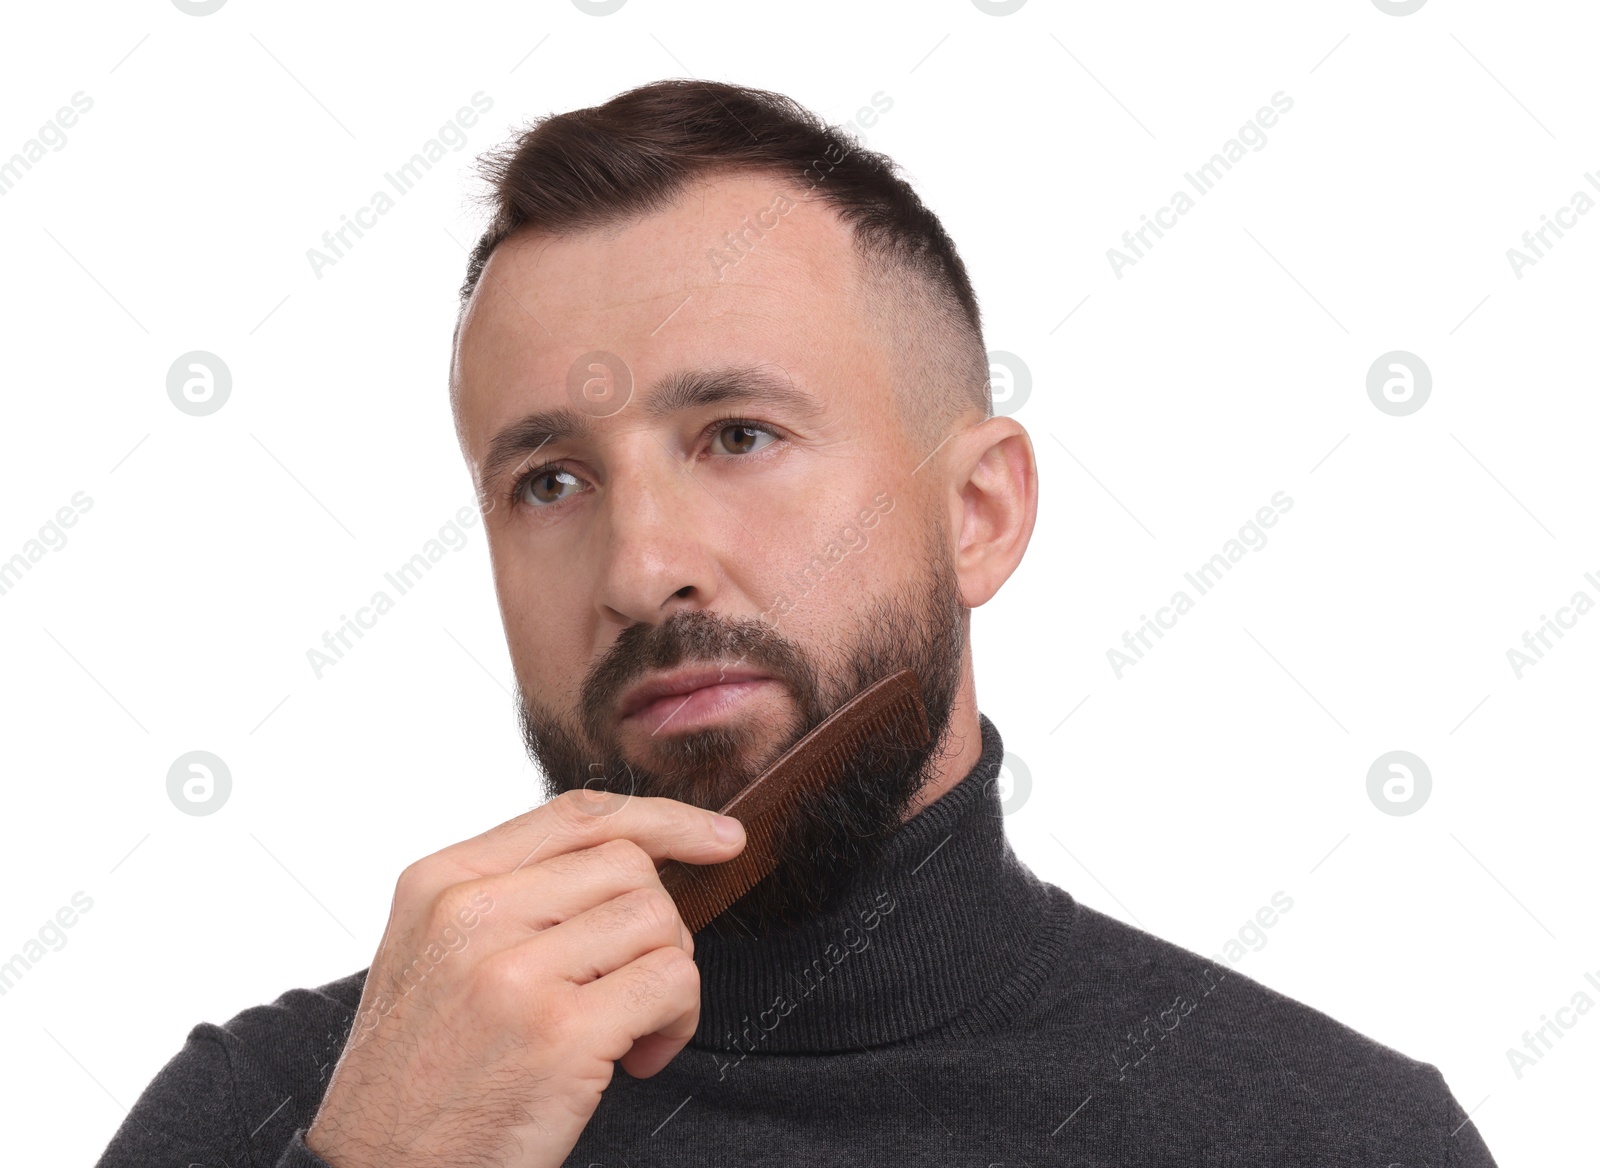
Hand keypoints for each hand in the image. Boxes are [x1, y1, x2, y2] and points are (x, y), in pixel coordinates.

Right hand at [305, 789, 745, 1167]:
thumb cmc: (417, 1077)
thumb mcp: (435, 957)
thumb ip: (512, 898)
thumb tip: (634, 861)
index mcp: (440, 882)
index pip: (576, 815)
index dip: (662, 819)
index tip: (717, 839)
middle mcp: (472, 912)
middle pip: (629, 866)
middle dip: (658, 927)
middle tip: (632, 991)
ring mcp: (515, 970)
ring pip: (658, 919)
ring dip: (670, 978)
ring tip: (630, 1033)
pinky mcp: (560, 1032)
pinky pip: (671, 981)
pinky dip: (679, 1020)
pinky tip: (638, 1061)